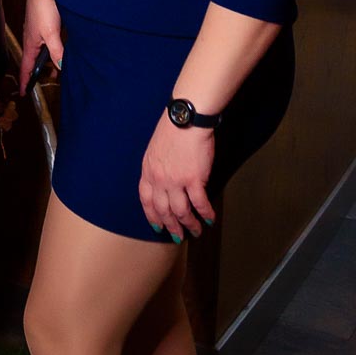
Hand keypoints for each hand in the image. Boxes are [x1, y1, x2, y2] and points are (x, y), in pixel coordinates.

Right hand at [20, 0, 63, 93]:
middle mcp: (32, 37)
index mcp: (30, 42)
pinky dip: (52, 49)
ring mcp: (38, 29)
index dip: (25, 80)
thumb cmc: (43, 7)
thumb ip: (57, 52)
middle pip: (34, 59)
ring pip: (41, 50)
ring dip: (47, 60)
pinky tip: (61, 48)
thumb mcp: (51, 34)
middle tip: (44, 82)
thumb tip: (60, 67)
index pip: (26, 66)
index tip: (23, 93)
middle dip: (37, 72)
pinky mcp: (45, 21)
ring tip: (56, 69)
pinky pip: (48, 41)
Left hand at [139, 114, 216, 239]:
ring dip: (189, 224)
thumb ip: (157, 167)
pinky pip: (199, 203)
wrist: (186, 118)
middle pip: (163, 210)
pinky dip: (205, 214)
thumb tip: (165, 182)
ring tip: (195, 231)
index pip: (146, 200)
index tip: (157, 226)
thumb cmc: (173, 129)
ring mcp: (175, 181)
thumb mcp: (155, 149)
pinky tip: (209, 219)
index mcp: (148, 171)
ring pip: (181, 211)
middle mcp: (159, 179)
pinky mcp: (193, 179)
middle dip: (171, 226)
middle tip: (177, 236)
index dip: (152, 215)